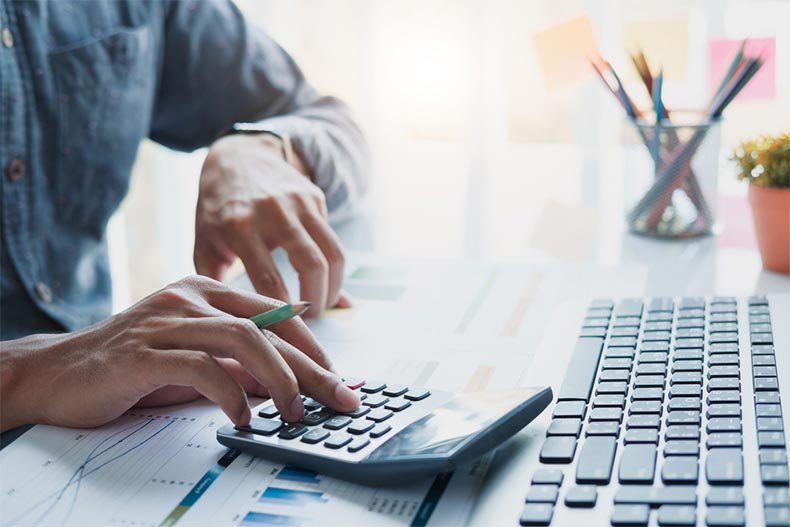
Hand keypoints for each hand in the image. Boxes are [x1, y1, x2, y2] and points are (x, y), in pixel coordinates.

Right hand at [0, 276, 358, 431]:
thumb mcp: (195, 358)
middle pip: (268, 328)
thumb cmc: (132, 367)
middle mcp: (189, 297)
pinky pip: (201, 368)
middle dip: (311, 367)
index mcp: (206, 291)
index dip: (313, 346)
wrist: (58, 373)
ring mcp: (165, 321)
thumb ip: (236, 362)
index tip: (338, 376)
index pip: (275, 314)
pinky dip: (231, 394)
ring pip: (242, 339)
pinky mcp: (142, 352)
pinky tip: (244, 417)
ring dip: (279, 379)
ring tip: (295, 412)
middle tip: (339, 397)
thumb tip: (288, 382)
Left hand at [194, 133, 346, 316]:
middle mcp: (272, 211)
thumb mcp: (204, 244)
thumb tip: (242, 323)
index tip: (284, 332)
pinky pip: (333, 241)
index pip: (268, 281)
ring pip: (332, 254)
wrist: (238, 157)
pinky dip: (335, 268)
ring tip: (323, 304)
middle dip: (316, 302)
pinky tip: (326, 283)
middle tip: (310, 319)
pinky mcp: (315, 198)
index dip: (282, 313)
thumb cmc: (218, 210)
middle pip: (311, 266)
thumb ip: (218, 286)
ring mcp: (298, 202)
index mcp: (238, 226)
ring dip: (334, 287)